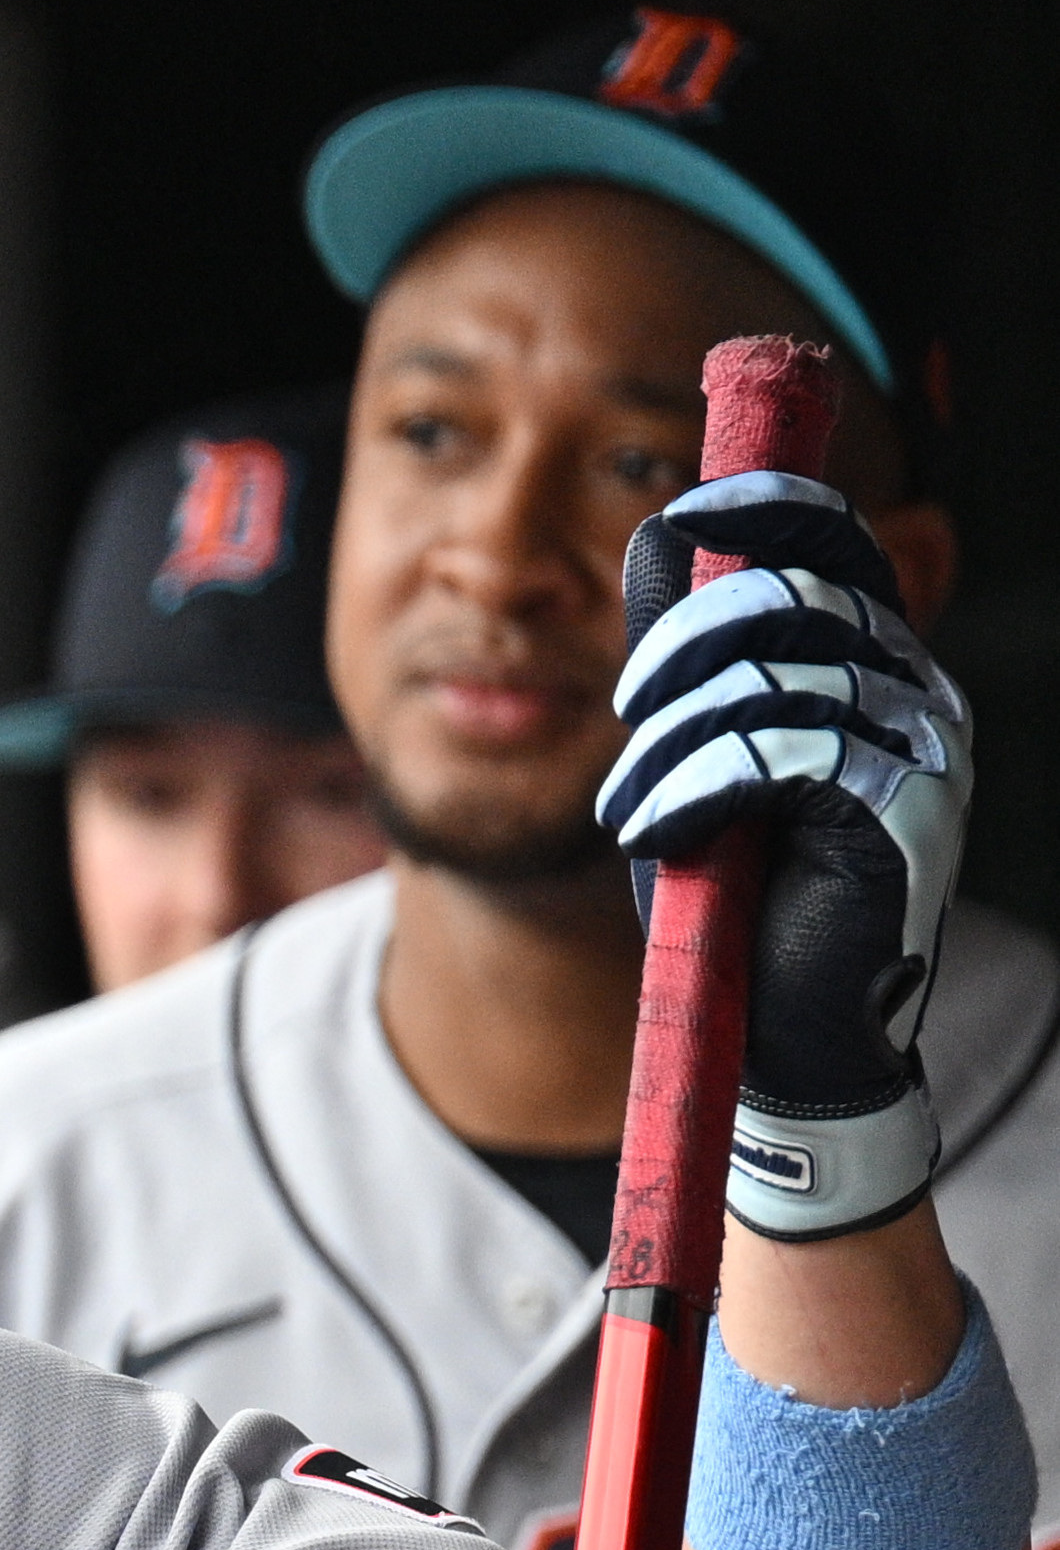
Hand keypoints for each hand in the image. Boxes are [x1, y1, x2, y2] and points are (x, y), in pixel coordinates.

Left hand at [598, 470, 968, 1241]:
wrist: (784, 1036)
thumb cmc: (740, 896)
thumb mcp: (696, 753)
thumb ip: (692, 655)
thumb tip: (664, 532)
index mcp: (876, 671)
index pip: (839, 548)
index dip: (766, 513)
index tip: (683, 514)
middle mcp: (916, 698)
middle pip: (796, 599)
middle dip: (685, 642)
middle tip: (628, 714)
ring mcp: (921, 751)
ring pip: (780, 671)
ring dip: (674, 733)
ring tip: (633, 804)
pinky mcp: (901, 810)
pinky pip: (783, 748)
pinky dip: (696, 781)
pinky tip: (658, 830)